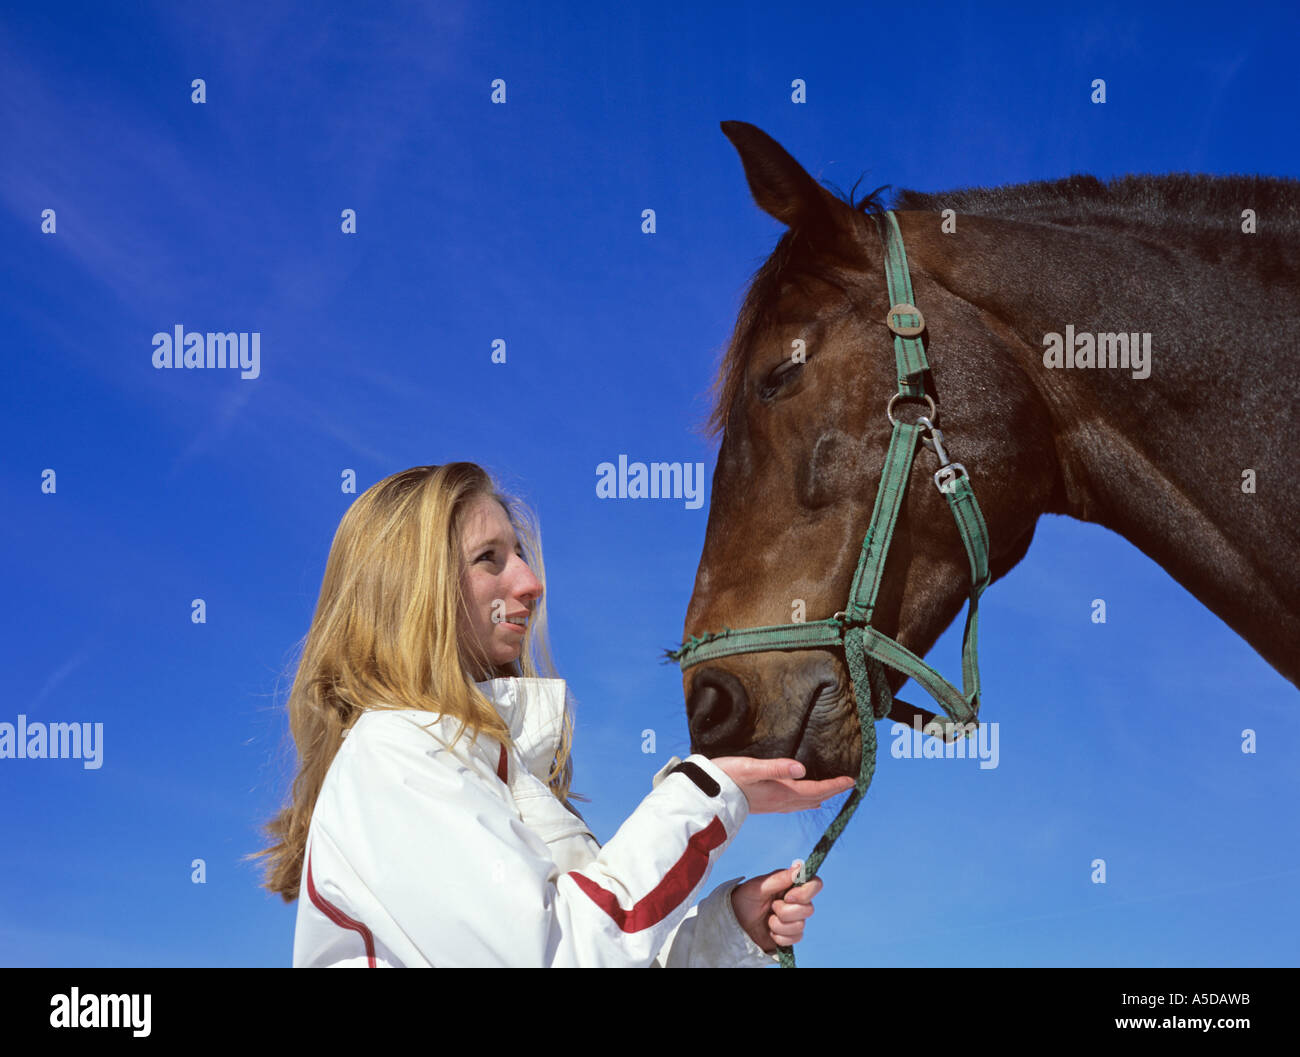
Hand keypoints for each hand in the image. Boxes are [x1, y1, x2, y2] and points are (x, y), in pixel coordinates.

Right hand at [710, 756, 854, 813]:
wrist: (706, 793)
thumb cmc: (727, 776)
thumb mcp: (751, 768)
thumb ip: (776, 768)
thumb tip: (802, 769)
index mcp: (781, 792)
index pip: (815, 790)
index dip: (834, 785)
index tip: (852, 780)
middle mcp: (780, 801)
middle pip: (814, 798)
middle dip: (832, 791)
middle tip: (849, 784)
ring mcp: (773, 805)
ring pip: (804, 803)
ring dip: (820, 796)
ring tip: (833, 791)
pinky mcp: (765, 804)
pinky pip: (793, 804)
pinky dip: (806, 800)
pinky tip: (807, 800)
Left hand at [730, 865, 822, 952]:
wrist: (734, 924)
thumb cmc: (743, 900)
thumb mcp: (758, 887)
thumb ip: (779, 878)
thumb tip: (800, 866)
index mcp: (790, 885)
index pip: (815, 884)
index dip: (806, 892)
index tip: (788, 896)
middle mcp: (796, 901)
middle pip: (809, 909)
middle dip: (786, 912)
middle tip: (771, 907)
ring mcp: (794, 919)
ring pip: (801, 926)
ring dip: (779, 925)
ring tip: (767, 920)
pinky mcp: (790, 936)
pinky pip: (795, 939)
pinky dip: (779, 937)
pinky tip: (769, 931)